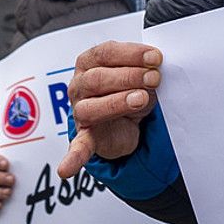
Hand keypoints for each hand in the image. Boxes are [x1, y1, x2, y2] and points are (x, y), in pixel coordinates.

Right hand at [57, 41, 161, 178]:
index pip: (105, 53)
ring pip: (92, 107)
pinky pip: (77, 148)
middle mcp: (80, 85)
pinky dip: (72, 159)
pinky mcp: (85, 136)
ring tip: (141, 99)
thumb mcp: (139, 75)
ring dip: (118, 102)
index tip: (155, 58)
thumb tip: (156, 64)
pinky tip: (67, 170)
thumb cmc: (130, 91)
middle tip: (153, 78)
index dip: (131, 54)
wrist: (125, 122)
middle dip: (129, 76)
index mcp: (89, 63)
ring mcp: (80, 111)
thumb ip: (144, 68)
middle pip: (98, 78)